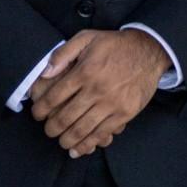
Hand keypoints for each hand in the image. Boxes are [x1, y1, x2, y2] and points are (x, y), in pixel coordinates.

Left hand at [27, 29, 169, 156]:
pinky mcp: (124, 113)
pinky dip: (88, 144)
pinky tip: (78, 149)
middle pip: (65, 117)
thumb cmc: (115, 45)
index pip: (54, 96)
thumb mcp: (87, 38)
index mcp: (85, 71)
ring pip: (82, 129)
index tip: (37, 114)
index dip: (41, 109)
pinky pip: (102, 133)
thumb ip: (64, 53)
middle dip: (52, 128)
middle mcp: (96, 89)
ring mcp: (111, 103)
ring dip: (67, 140)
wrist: (149, 51)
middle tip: (49, 130)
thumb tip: (46, 72)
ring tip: (61, 141)